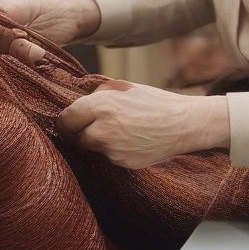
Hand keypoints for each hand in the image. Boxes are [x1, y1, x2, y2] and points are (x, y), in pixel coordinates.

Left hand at [57, 81, 230, 168]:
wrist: (183, 123)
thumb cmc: (153, 101)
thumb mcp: (122, 87)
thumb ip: (96, 94)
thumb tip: (77, 101)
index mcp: (101, 106)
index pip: (65, 119)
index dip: (66, 120)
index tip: (69, 120)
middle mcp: (103, 130)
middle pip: (74, 137)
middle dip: (79, 131)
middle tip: (90, 125)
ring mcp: (113, 150)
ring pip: (91, 148)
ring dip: (96, 141)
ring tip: (117, 130)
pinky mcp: (122, 163)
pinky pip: (108, 157)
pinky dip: (113, 150)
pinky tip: (129, 140)